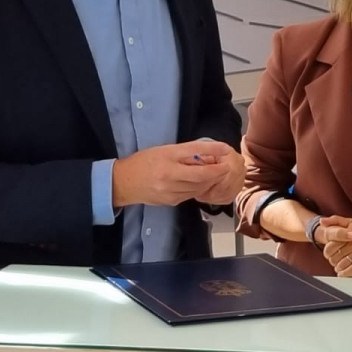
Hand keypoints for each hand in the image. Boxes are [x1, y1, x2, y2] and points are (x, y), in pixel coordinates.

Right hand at [111, 142, 234, 207]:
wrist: (124, 182)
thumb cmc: (145, 161)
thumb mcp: (165, 150)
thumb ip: (187, 152)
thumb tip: (211, 154)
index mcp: (168, 160)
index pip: (197, 156)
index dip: (215, 155)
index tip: (226, 151)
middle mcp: (170, 177)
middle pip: (202, 176)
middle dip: (218, 172)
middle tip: (227, 166)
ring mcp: (171, 192)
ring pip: (199, 187)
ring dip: (211, 181)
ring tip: (216, 173)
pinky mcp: (171, 202)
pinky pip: (192, 194)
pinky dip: (200, 188)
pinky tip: (202, 182)